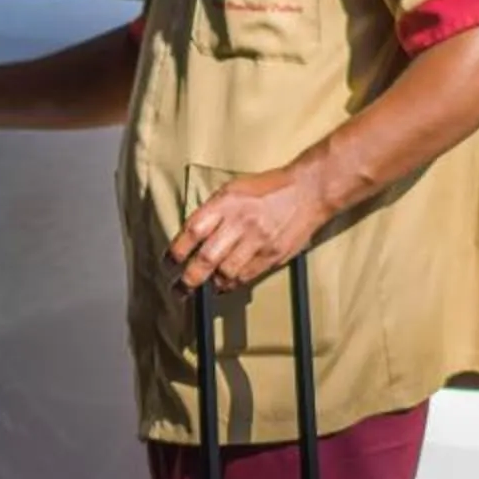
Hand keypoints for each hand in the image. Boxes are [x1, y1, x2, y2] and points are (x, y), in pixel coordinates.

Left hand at [171, 167, 327, 291]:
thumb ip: (213, 211)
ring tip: (204, 287)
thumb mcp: (234, 189)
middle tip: (178, 289)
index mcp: (226, 203)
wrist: (309, 190)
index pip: (193, 231)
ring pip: (225, 272)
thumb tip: (191, 236)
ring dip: (211, 283)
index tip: (169, 262)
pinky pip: (246, 276)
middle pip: (206, 258)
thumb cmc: (269, 188)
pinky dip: (232, 284)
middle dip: (188, 279)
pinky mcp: (273, 254)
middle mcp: (240, 222)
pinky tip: (225, 285)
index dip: (177, 251)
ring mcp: (258, 240)